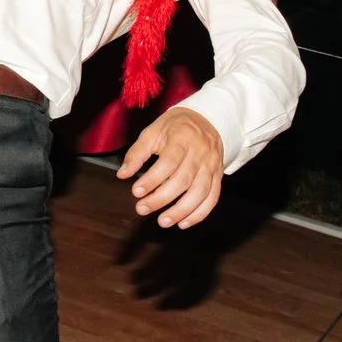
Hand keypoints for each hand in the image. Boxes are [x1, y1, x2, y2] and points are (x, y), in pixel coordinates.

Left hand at [118, 106, 226, 228]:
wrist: (208, 119)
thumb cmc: (176, 127)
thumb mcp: (153, 131)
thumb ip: (137, 153)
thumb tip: (123, 174)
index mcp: (183, 138)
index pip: (168, 162)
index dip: (152, 179)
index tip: (136, 191)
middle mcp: (200, 153)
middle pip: (183, 180)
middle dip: (161, 198)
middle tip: (142, 209)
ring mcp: (211, 166)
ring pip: (200, 193)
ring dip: (181, 211)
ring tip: (163, 221)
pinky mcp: (218, 176)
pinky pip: (212, 198)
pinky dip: (199, 214)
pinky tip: (183, 223)